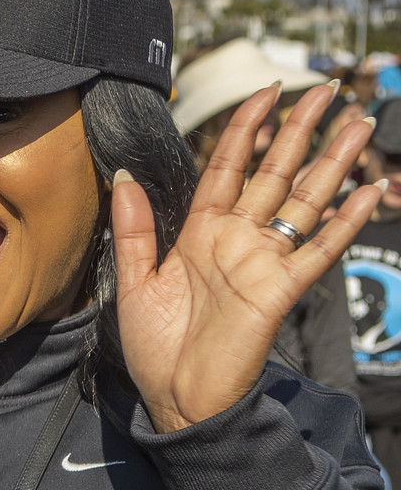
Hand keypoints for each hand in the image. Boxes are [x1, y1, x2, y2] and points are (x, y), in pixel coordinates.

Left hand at [113, 81, 381, 433]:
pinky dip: (344, 222)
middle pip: (276, 173)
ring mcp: (264, 262)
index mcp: (201, 232)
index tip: (264, 93)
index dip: (247, 129)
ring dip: (333, 163)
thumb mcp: (133, 281)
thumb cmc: (156, 347)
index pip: (228, 166)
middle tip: (325, 90)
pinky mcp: (281, 290)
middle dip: (301, 131)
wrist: (175, 399)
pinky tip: (367, 193)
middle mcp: (238, 240)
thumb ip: (134, 228)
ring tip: (358, 124)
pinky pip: (319, 250)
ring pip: (305, 201)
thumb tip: (123, 175)